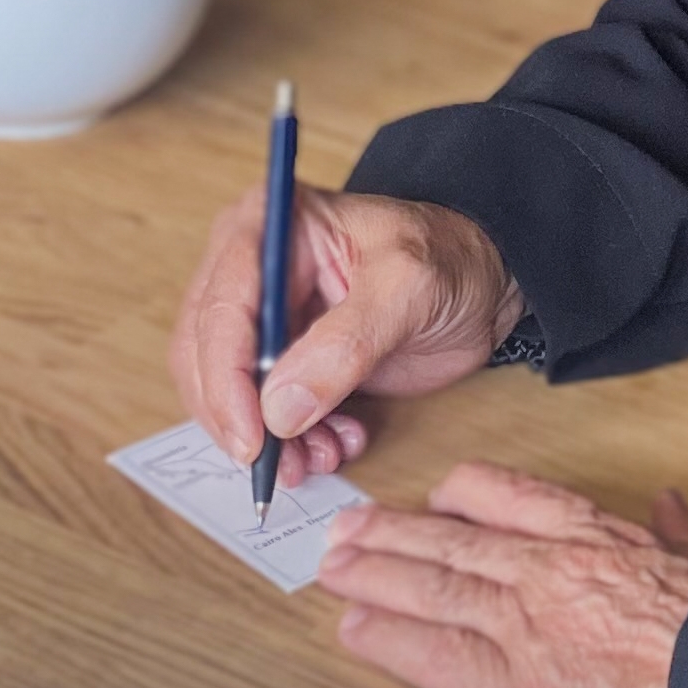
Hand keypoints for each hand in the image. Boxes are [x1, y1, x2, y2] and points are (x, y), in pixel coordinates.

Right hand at [170, 185, 523, 487]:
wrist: (482, 284)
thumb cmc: (450, 261)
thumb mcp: (411, 287)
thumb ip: (347, 344)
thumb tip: (279, 409)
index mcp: (270, 223)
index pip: (221, 307)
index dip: (226, 380)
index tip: (252, 440)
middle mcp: (249, 264)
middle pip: (205, 354)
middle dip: (242, 419)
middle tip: (285, 464)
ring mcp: (261, 314)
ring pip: (225, 392)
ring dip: (266, 439)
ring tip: (322, 455)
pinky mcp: (279, 357)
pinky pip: (257, 411)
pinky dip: (288, 441)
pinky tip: (336, 441)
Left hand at [318, 462, 687, 687]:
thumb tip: (674, 508)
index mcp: (607, 540)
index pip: (516, 500)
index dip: (466, 497)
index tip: (441, 495)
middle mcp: (554, 571)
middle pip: (455, 539)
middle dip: (397, 533)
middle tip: (351, 528)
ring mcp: (525, 628)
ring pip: (430, 586)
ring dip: (373, 575)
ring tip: (333, 567)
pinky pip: (431, 657)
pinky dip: (387, 640)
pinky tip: (355, 630)